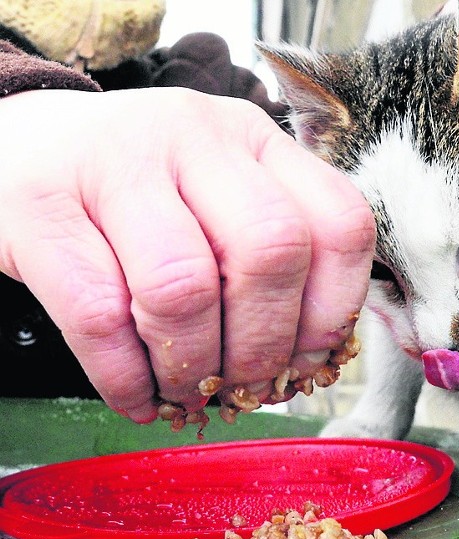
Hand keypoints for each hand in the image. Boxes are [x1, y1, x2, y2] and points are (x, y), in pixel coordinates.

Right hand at [0, 87, 374, 422]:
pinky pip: (97, 315)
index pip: (339, 223)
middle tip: (242, 387)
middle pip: (270, 253)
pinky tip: (137, 395)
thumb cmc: (144, 197)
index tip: (308, 359)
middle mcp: (195, 136)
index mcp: (256, 140)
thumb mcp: (221, 197)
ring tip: (185, 394)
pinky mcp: (38, 205)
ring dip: (191, 368)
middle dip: (264, 347)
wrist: (20, 146)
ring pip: (182, 287)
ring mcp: (113, 162)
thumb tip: (310, 360)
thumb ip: (275, 255)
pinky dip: (125, 378)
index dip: (333, 310)